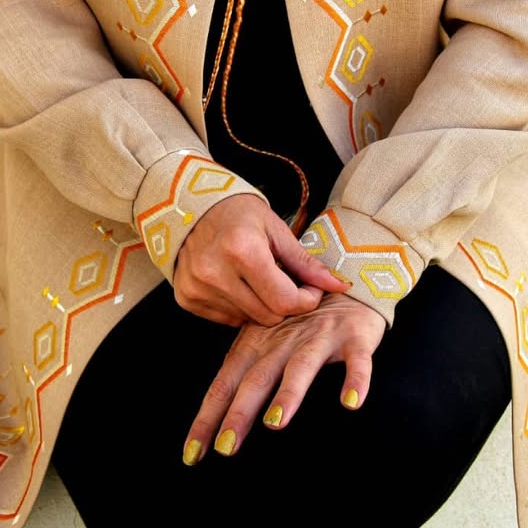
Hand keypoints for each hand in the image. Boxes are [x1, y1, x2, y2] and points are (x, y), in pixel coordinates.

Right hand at [174, 194, 349, 326]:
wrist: (190, 207)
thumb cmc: (238, 213)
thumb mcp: (276, 230)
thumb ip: (306, 262)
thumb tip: (339, 285)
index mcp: (242, 250)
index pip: (285, 301)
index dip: (306, 299)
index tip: (310, 287)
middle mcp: (215, 272)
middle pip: (269, 316)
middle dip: (285, 304)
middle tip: (285, 282)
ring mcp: (198, 288)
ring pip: (249, 321)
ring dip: (261, 306)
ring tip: (257, 278)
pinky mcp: (187, 298)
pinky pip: (228, 319)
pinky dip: (240, 307)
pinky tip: (236, 283)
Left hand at [181, 293, 384, 463]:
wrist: (346, 282)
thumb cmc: (300, 319)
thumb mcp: (265, 339)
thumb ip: (246, 371)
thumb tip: (217, 417)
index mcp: (255, 345)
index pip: (225, 385)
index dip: (208, 418)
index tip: (192, 454)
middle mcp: (283, 342)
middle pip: (257, 379)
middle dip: (240, 413)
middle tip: (226, 446)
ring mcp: (319, 338)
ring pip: (301, 367)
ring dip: (288, 393)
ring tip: (276, 421)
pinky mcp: (354, 338)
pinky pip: (356, 361)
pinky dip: (355, 380)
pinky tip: (351, 401)